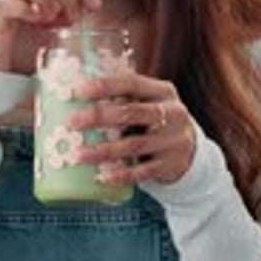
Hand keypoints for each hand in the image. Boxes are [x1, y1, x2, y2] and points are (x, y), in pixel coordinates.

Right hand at [0, 0, 100, 73]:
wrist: (3, 61)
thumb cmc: (29, 39)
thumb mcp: (57, 23)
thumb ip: (72, 9)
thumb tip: (93, 3)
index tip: (96, 4)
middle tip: (75, 16)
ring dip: (47, 1)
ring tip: (53, 20)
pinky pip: (13, 2)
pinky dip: (30, 11)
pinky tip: (37, 22)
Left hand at [68, 72, 195, 184]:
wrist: (188, 150)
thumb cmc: (154, 121)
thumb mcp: (148, 102)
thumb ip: (122, 96)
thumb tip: (72, 92)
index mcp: (163, 91)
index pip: (132, 83)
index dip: (105, 86)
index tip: (78, 89)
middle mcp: (173, 113)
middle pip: (132, 113)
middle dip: (99, 116)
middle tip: (72, 121)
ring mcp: (173, 140)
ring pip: (134, 145)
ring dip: (103, 151)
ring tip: (77, 155)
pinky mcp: (170, 165)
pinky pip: (142, 172)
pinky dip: (120, 175)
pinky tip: (100, 176)